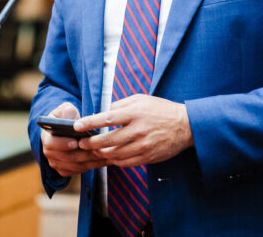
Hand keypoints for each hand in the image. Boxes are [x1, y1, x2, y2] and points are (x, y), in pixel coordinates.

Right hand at [40, 102, 106, 176]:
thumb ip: (67, 110)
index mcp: (47, 137)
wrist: (67, 130)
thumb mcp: (65, 109)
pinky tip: (105, 160)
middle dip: (84, 154)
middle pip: (67, 157)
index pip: (51, 143)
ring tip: (106, 155)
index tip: (76, 142)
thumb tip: (69, 112)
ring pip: (76, 166)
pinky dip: (93, 166)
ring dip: (92, 161)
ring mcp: (57, 163)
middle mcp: (49, 152)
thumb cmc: (66, 118)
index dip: (63, 144)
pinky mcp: (66, 170)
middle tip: (98, 150)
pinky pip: (80, 171)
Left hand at [75, 94, 192, 166]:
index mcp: (136, 113)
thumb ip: (121, 105)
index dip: (90, 123)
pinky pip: (125, 163)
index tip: (77, 126)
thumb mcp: (141, 100)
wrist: (185, 126)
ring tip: (93, 150)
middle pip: (108, 140)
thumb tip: (101, 112)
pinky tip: (109, 156)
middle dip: (91, 143)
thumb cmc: (160, 109)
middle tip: (81, 143)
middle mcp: (139, 130)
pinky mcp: (148, 157)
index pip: (107, 118)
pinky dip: (114, 160)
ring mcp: (144, 145)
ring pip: (115, 154)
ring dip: (101, 153)